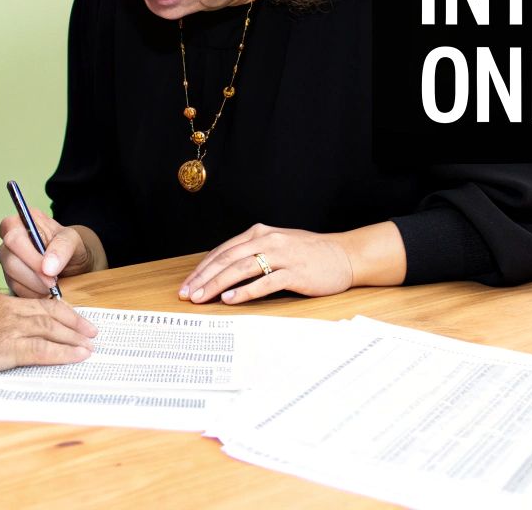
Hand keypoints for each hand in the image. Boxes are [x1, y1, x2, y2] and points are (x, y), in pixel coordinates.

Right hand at [0, 213, 97, 297]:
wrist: (72, 262)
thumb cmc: (69, 246)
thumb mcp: (72, 240)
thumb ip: (62, 247)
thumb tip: (47, 268)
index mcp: (21, 221)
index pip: (14, 239)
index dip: (31, 258)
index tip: (50, 272)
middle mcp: (8, 238)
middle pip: (10, 261)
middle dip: (34, 276)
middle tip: (53, 284)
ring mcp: (6, 259)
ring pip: (11, 277)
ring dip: (34, 287)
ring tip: (52, 288)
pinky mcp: (9, 276)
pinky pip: (14, 290)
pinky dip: (32, 294)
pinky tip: (45, 291)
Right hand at [0, 285, 97, 374]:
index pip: (36, 303)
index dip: (57, 310)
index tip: (70, 316)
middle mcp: (10, 313)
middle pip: (49, 314)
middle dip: (73, 323)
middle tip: (90, 330)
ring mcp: (10, 330)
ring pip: (51, 330)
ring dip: (74, 338)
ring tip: (89, 345)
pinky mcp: (7, 350)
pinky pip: (42, 351)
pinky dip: (63, 353)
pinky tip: (77, 356)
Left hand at [178, 223, 354, 304]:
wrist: (344, 255)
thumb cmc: (309, 253)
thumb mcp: (277, 245)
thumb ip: (252, 253)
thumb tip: (222, 271)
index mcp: (260, 233)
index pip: (223, 251)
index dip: (202, 268)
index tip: (187, 285)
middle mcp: (268, 240)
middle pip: (227, 259)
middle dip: (203, 278)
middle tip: (187, 294)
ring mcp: (282, 255)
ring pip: (241, 269)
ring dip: (217, 284)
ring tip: (201, 298)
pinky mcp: (294, 272)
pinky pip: (265, 282)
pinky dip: (245, 291)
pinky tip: (230, 299)